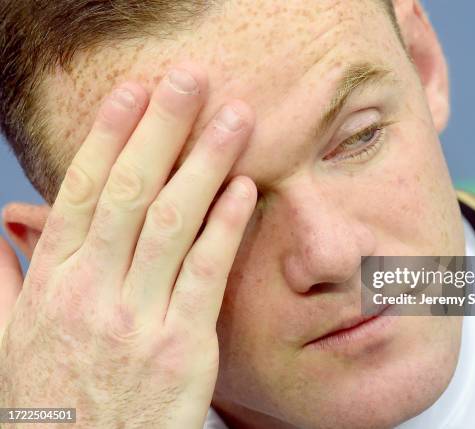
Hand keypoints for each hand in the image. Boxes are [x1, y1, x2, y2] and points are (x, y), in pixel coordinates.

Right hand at [0, 64, 255, 427]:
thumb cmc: (53, 399)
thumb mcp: (13, 338)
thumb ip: (6, 279)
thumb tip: (1, 227)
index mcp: (53, 284)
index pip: (82, 191)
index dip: (110, 137)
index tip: (133, 92)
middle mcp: (92, 293)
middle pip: (130, 193)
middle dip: (161, 129)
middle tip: (189, 79)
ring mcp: (138, 320)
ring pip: (172, 224)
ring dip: (204, 163)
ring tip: (233, 118)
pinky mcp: (182, 347)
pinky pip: (206, 275)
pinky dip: (226, 227)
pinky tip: (243, 187)